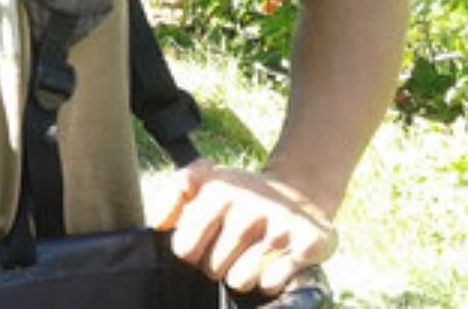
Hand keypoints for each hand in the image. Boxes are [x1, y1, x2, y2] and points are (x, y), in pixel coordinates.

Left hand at [148, 160, 337, 295]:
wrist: (298, 194)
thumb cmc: (240, 196)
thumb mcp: (203, 181)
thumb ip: (172, 197)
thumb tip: (157, 224)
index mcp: (219, 189)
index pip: (184, 248)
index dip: (192, 252)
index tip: (205, 243)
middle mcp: (250, 204)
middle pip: (211, 268)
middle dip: (218, 265)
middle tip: (234, 248)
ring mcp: (280, 223)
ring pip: (239, 280)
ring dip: (244, 276)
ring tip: (252, 255)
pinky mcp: (310, 242)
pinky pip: (270, 285)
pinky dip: (270, 282)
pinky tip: (276, 262)